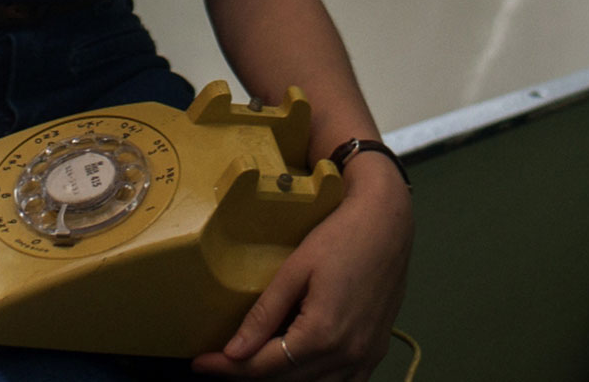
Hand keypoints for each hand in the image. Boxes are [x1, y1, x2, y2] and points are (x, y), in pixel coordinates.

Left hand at [191, 159, 412, 379]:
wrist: (387, 222)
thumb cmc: (344, 236)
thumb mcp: (295, 270)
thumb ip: (264, 314)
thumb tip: (234, 351)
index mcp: (322, 335)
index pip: (263, 367)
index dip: (228, 368)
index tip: (202, 363)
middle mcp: (346, 355)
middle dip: (248, 376)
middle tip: (220, 362)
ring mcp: (364, 358)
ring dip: (280, 381)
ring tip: (251, 363)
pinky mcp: (374, 352)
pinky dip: (313, 380)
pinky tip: (295, 365)